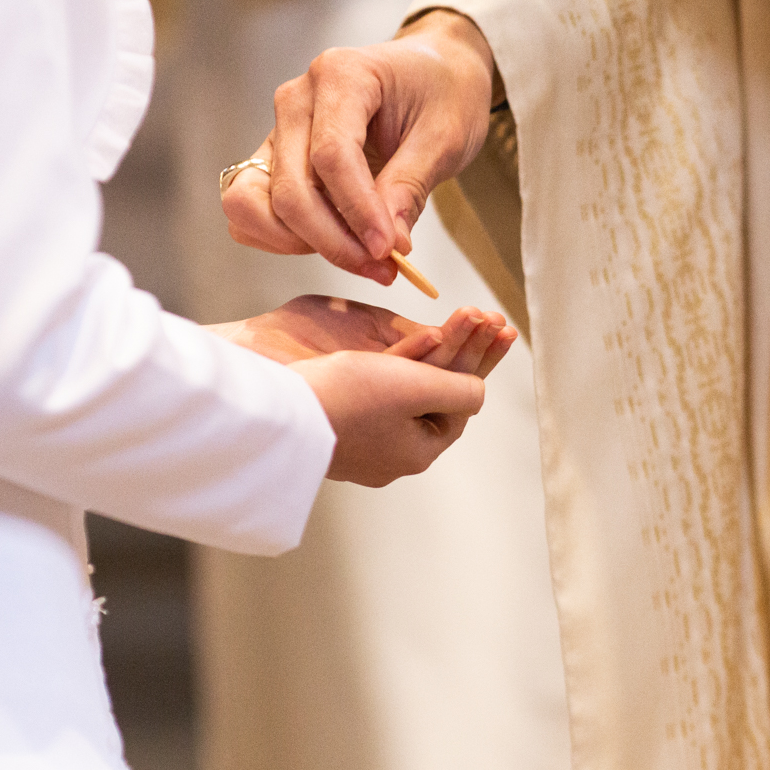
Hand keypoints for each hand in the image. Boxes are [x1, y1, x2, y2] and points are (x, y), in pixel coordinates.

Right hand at [208, 295, 517, 486]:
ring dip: (431, 350)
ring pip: (405, 388)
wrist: (272, 410)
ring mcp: (360, 441)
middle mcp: (390, 453)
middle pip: (435, 393)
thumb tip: (479, 392)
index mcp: (416, 450)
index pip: (460, 402)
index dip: (479, 361)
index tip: (497, 328)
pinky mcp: (334, 423)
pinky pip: (373, 389)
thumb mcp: (418, 389)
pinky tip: (411, 339)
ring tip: (461, 318)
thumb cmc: (345, 399)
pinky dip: (395, 360)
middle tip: (489, 317)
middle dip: (461, 350)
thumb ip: (459, 388)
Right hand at [221, 10, 499, 285]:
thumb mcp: (445, 136)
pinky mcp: (273, 159)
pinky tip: (332, 241)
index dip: (358, 212)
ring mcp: (277, 130)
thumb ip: (409, 186)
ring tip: (358, 254)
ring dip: (300, 243)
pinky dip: (281, 238)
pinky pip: (251, 209)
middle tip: (382, 267)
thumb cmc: (442, 92)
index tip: (389, 251)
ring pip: (254, 204)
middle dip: (333, 241)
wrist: (434, 71)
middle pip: (290, 189)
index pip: (332, 157)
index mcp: (340, 76)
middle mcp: (296, 100)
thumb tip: (386, 244)